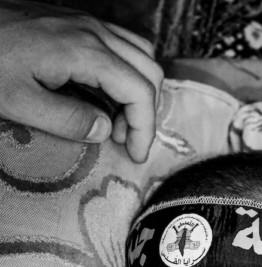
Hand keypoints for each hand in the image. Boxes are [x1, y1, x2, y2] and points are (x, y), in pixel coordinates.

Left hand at [0, 0, 162, 161]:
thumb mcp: (19, 102)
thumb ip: (67, 120)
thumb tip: (103, 130)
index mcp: (85, 52)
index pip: (139, 91)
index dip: (144, 128)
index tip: (134, 154)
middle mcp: (94, 32)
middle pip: (149, 72)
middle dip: (146, 113)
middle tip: (125, 142)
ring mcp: (88, 24)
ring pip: (141, 55)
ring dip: (139, 92)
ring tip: (116, 122)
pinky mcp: (79, 24)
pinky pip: (124, 46)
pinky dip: (128, 74)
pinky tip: (107, 96)